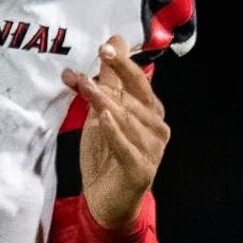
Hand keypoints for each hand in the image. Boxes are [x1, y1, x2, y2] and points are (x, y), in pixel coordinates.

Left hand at [62, 34, 170, 230]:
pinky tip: (103, 118)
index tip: (105, 47)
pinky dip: (115, 132)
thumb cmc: (107, 153)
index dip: (123, 64)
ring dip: (104, 102)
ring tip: (85, 88)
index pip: (138, 81)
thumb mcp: (102, 114)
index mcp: (150, 111)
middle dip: (110, 81)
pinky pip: (126, 147)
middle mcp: (157, 128)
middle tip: (89, 66)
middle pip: (133, 98)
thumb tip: (112, 41)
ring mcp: (153, 150)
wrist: (106, 200)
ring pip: (127, 120)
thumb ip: (106, 82)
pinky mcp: (141, 170)